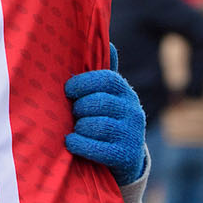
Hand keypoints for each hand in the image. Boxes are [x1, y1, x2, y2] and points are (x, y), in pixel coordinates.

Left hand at [64, 44, 146, 184]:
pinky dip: (79, 144)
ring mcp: (132, 135)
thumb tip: (109, 42)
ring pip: (98, 125)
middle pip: (99, 102)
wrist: (125, 161)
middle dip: (80, 108)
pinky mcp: (126, 156)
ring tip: (76, 129)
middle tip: (74, 114)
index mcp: (125, 92)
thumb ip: (104, 74)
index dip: (83, 82)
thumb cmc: (107, 120)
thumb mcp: (108, 97)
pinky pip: (98, 148)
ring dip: (80, 127)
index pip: (106, 78)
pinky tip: (72, 142)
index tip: (68, 90)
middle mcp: (133, 111)